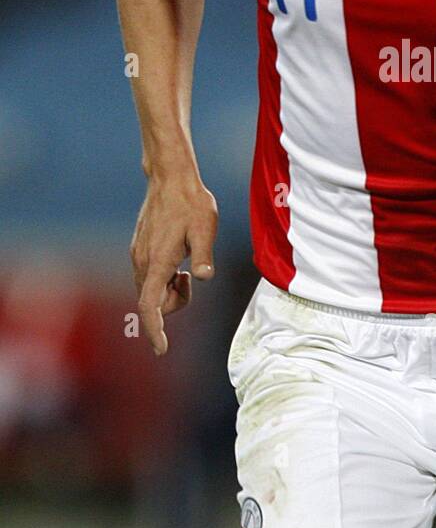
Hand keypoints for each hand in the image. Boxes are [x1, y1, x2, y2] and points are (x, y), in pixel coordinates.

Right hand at [130, 174, 217, 355]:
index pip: (150, 305)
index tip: (161, 349)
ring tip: (186, 267)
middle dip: (173, 303)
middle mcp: (142, 261)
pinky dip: (163, 280)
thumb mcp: (204, 228)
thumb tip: (205, 278)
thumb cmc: (191, 203)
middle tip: (191, 277)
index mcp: (157, 261)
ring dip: (168, 291)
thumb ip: (203, 255)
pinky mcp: (139, 249)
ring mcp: (138, 255)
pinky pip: (148, 278)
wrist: (170, 179)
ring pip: (149, 291)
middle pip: (153, 302)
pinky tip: (178, 261)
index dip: (154, 329)